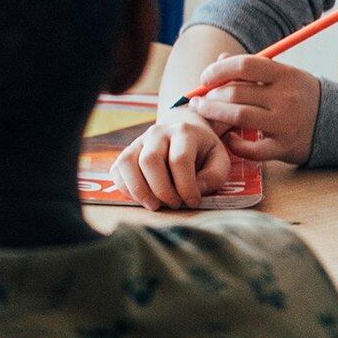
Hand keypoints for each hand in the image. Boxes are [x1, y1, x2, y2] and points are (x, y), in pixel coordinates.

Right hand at [111, 108, 234, 210]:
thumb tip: (196, 190)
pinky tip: (144, 199)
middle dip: (162, 190)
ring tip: (155, 205)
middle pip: (150, 161)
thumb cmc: (203, 152)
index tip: (193, 202)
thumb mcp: (219, 160)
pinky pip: (117, 171)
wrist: (184, 131)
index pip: (179, 160)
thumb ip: (214, 176)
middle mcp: (157, 132)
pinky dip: (127, 189)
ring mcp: (138, 141)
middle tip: (174, 205)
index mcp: (184, 132)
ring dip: (140, 191)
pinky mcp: (126, 152)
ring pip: (128, 163)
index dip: (186, 186)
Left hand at [184, 55, 321, 164]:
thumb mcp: (284, 75)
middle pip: (236, 93)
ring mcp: (286, 123)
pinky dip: (235, 144)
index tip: (205, 78)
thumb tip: (219, 59)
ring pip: (239, 116)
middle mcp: (286, 98)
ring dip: (214, 114)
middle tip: (200, 99)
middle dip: (211, 96)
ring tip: (203, 112)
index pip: (244, 65)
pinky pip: (253, 149)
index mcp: (285, 75)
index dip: (218, 70)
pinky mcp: (286, 147)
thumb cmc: (301, 96)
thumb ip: (253, 67)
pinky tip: (229, 138)